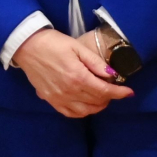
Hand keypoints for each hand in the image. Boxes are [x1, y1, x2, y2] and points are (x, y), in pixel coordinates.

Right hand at [11, 28, 132, 117]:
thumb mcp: (77, 48)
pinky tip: (86, 104)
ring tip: (102, 96)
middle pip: (97, 102)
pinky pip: (70, 113)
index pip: (105, 91)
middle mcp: (69, 92)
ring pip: (85, 111)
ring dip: (97, 106)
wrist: (27, 46)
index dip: (119, 93)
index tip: (129, 92)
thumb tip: (113, 76)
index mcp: (78, 77)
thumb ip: (96, 63)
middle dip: (110, 98)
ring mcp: (59, 99)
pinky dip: (82, 112)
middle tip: (114, 89)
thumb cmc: (54, 43)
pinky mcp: (50, 101)